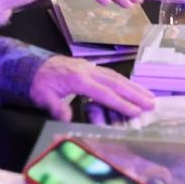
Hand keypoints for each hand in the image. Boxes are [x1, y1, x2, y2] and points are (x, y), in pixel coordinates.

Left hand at [29, 55, 154, 119]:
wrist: (31, 65)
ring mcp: (90, 67)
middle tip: (152, 103)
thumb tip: (67, 118)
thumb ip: (56, 107)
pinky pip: (111, 74)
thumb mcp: (42, 97)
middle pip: (116, 82)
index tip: (136, 111)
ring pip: (116, 77)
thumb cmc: (38, 83)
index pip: (104, 93)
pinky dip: (124, 81)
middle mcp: (88, 71)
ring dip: (134, 87)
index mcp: (78, 79)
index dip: (121, 103)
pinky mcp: (90, 67)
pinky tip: (133, 88)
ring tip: (149, 96)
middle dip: (135, 94)